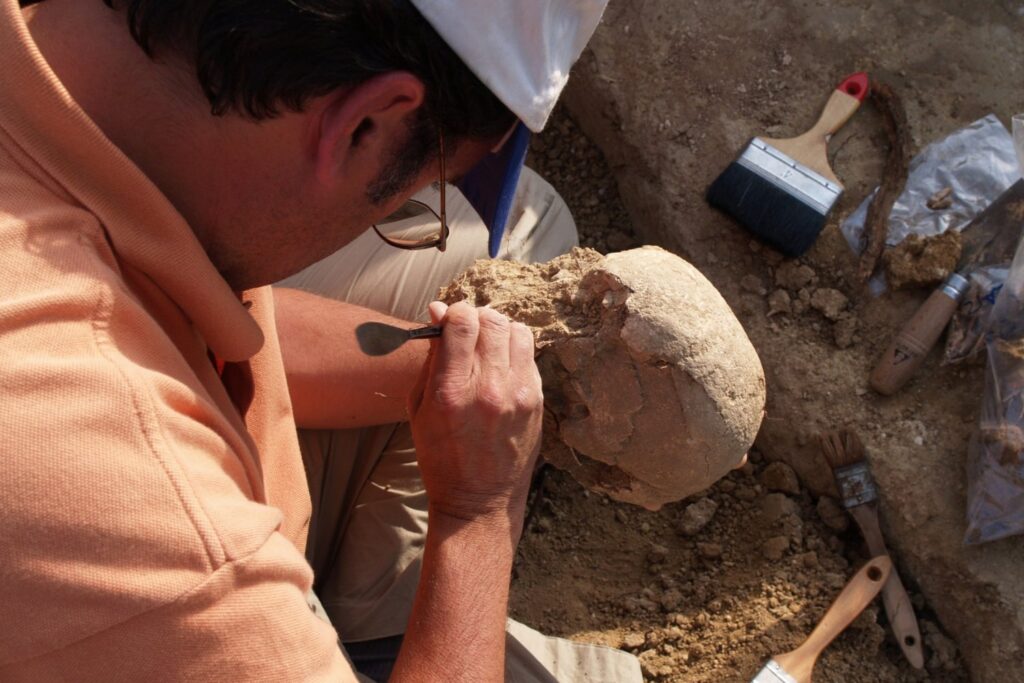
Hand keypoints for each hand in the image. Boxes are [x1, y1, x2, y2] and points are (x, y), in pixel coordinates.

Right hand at [408, 301, 542, 532]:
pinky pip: (529, 353)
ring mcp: (518, 394)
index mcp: (451, 391)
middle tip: (467, 328)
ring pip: (516, 330)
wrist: (480, 500)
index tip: (448, 317)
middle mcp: (488, 388)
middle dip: (476, 316)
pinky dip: (514, 348)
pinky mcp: (537, 400)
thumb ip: (430, 358)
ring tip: (487, 343)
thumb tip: (438, 313)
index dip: (453, 311)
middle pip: (491, 320)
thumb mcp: (419, 408)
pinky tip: (502, 363)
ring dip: (499, 328)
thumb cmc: (441, 455)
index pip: (461, 322)